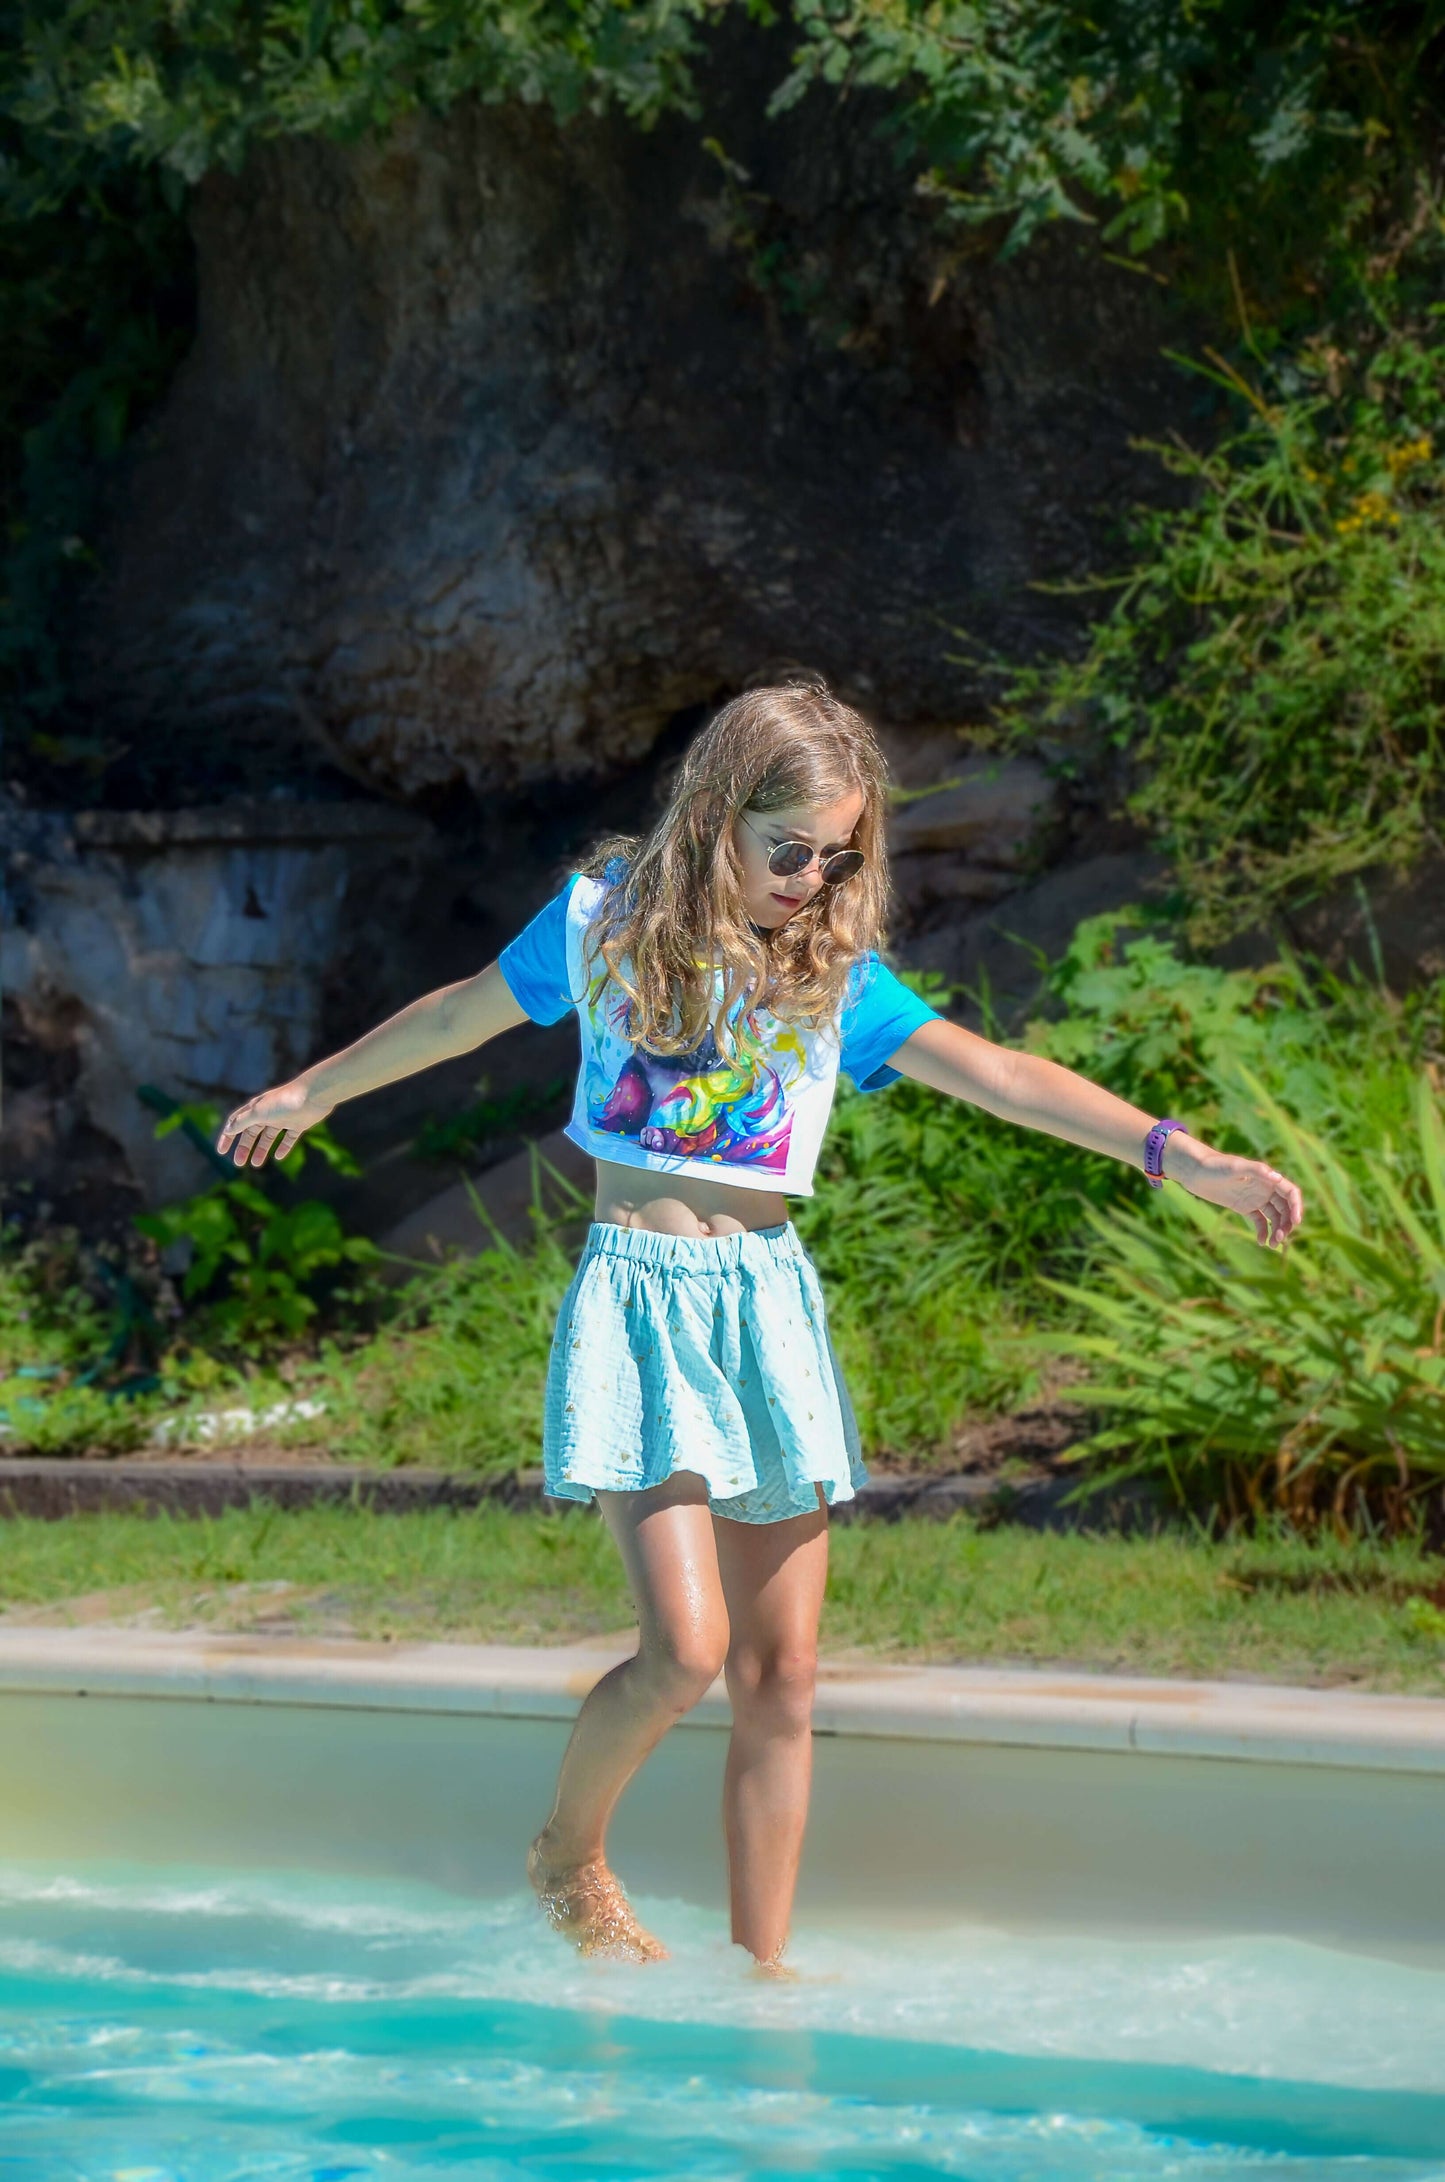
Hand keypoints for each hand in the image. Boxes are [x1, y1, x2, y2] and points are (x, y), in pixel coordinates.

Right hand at [217, 1077, 334, 1167]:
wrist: (314, 1095)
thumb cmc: (284, 1101)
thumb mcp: (258, 1113)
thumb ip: (243, 1122)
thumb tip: (228, 1130)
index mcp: (255, 1108)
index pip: (236, 1123)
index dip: (228, 1137)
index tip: (221, 1152)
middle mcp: (268, 1112)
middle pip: (252, 1132)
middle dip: (244, 1147)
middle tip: (239, 1164)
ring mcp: (284, 1118)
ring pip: (269, 1137)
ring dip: (261, 1150)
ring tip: (255, 1164)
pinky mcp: (299, 1123)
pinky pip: (289, 1138)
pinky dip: (283, 1147)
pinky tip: (279, 1158)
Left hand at [1165, 1139, 1303, 1248]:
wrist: (1195, 1172)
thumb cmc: (1215, 1165)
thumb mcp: (1235, 1167)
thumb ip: (1256, 1171)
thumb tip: (1277, 1178)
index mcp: (1267, 1177)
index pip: (1290, 1193)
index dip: (1296, 1207)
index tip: (1295, 1222)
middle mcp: (1265, 1188)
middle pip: (1285, 1208)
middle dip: (1286, 1224)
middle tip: (1279, 1239)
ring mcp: (1255, 1198)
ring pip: (1274, 1217)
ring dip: (1277, 1230)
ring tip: (1272, 1245)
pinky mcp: (1244, 1207)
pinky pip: (1260, 1221)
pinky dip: (1263, 1232)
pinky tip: (1261, 1242)